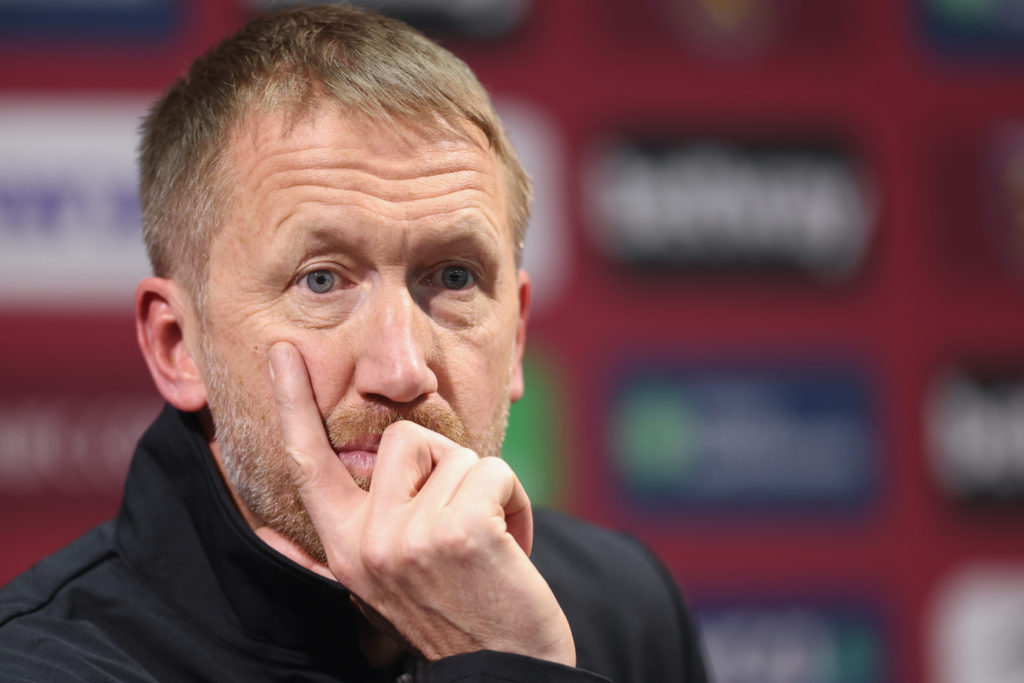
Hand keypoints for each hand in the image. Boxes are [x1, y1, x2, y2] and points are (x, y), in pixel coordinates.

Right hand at [266, 341, 575, 665]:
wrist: (505, 672)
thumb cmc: (457, 614)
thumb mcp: (384, 582)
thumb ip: (348, 541)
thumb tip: (277, 524)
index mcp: (345, 547)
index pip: (309, 463)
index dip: (292, 404)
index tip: (284, 353)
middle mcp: (367, 541)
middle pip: (403, 438)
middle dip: (447, 467)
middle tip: (462, 524)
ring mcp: (409, 537)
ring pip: (457, 454)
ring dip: (487, 492)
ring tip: (490, 546)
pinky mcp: (458, 532)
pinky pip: (495, 471)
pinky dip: (517, 502)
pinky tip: (512, 549)